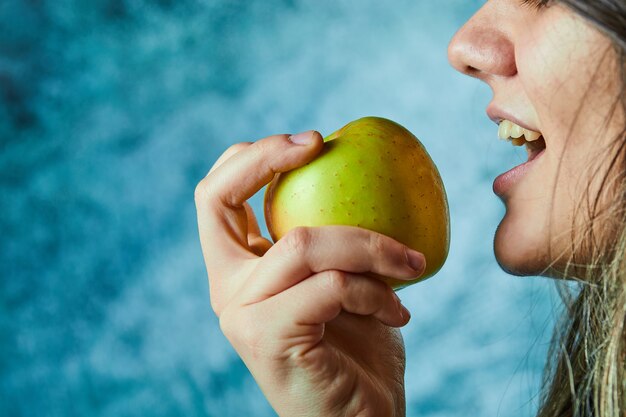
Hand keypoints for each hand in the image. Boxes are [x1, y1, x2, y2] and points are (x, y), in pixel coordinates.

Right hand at [195, 131, 423, 416]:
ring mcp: (240, 313)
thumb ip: (332, 238)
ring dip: (371, 245)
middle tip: (320, 143)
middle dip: (265, 157)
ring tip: (412, 265)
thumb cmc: (358, 347)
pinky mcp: (265, 336)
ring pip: (302, 242)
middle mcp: (226, 287)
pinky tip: (401, 315)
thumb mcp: (344, 278)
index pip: (215, 196)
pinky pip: (332, 286)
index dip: (251, 156)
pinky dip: (376, 291)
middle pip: (217, 199)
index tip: (312, 141)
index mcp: (239, 268)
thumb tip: (360, 169)